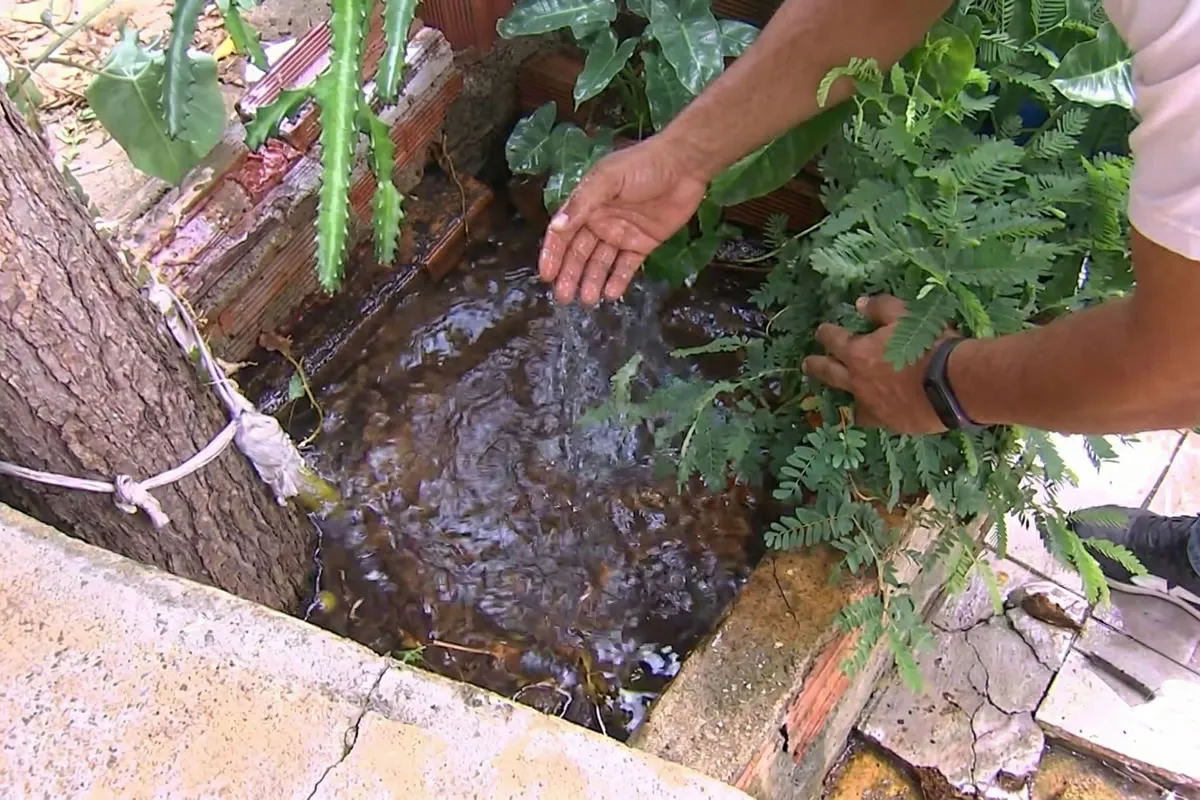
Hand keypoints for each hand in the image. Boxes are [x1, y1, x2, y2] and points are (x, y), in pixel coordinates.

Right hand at [538, 135, 708, 304]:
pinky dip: (618, 280)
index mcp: (588, 204)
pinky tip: (611, 294)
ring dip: (592, 280)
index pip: (564, 234)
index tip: (546, 276)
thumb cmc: (643, 166)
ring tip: (587, 300)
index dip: (553, 254)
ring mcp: (622, 234)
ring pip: (601, 262)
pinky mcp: (643, 243)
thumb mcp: (608, 179)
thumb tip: (556, 227)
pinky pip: (627, 266)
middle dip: (571, 275)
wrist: (684, 166)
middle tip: (564, 297)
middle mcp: (601, 221)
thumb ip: (582, 204)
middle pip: (580, 253)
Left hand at [801, 294, 952, 433]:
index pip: (833, 340)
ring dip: (845, 396)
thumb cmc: (930, 345)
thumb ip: (879, 308)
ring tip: (842, 396)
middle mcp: (858, 382)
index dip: (826, 333)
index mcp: (858, 353)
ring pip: (850, 403)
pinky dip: (874, 413)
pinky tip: (878, 411)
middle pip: (828, 374)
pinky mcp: (891, 423)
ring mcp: (872, 405)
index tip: (821, 331)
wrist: (955, 385)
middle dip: (815, 366)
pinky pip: (875, 420)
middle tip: (806, 365)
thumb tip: (859, 304)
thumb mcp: (905, 316)